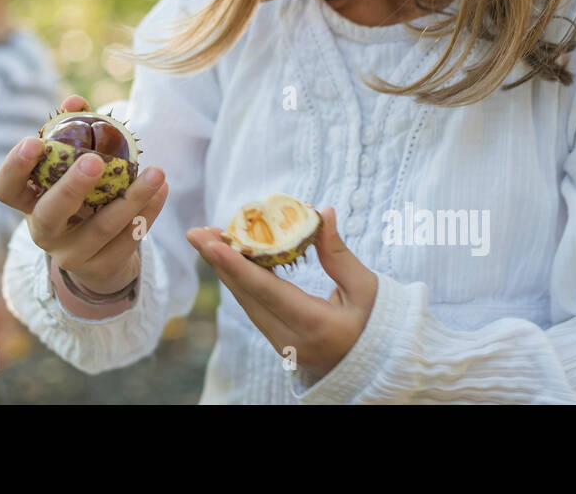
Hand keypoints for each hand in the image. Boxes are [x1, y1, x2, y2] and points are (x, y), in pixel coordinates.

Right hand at [0, 94, 167, 293]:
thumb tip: (75, 100)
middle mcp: (43, 232)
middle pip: (49, 214)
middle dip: (71, 188)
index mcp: (28, 203)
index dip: (15, 167)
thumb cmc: (81, 193)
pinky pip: (127, 241)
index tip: (34, 141)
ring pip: (100, 229)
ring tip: (157, 172)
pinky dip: (147, 213)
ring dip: (131, 199)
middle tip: (94, 160)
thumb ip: (72, 130)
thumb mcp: (71, 166)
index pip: (5, 189)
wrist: (99, 251)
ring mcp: (71, 254)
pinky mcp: (102, 267)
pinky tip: (162, 190)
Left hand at [186, 207, 377, 381]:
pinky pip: (253, 305)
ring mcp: (282, 343)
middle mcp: (291, 339)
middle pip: (247, 296)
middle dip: (218, 262)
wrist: (379, 363)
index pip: (268, 292)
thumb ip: (339, 253)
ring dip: (225, 268)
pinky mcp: (278, 339)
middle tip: (196, 232)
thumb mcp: (365, 287)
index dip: (237, 266)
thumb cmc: (378, 322)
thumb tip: (322, 212)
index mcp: (316, 326)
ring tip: (207, 237)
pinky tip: (228, 256)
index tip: (212, 243)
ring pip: (245, 301)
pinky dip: (239, 279)